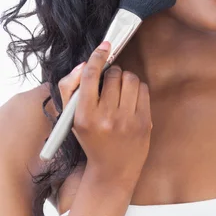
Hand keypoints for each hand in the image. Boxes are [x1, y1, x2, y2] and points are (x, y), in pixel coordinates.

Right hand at [57, 41, 152, 191]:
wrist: (113, 170)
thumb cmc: (91, 139)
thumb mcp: (72, 118)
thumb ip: (71, 87)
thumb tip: (87, 63)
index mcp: (85, 116)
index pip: (91, 76)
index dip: (98, 56)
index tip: (104, 46)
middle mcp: (106, 118)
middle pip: (114, 74)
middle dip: (112, 73)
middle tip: (110, 82)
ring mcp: (127, 120)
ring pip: (131, 78)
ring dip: (125, 78)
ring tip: (121, 91)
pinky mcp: (144, 122)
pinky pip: (144, 88)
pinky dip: (137, 88)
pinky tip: (131, 100)